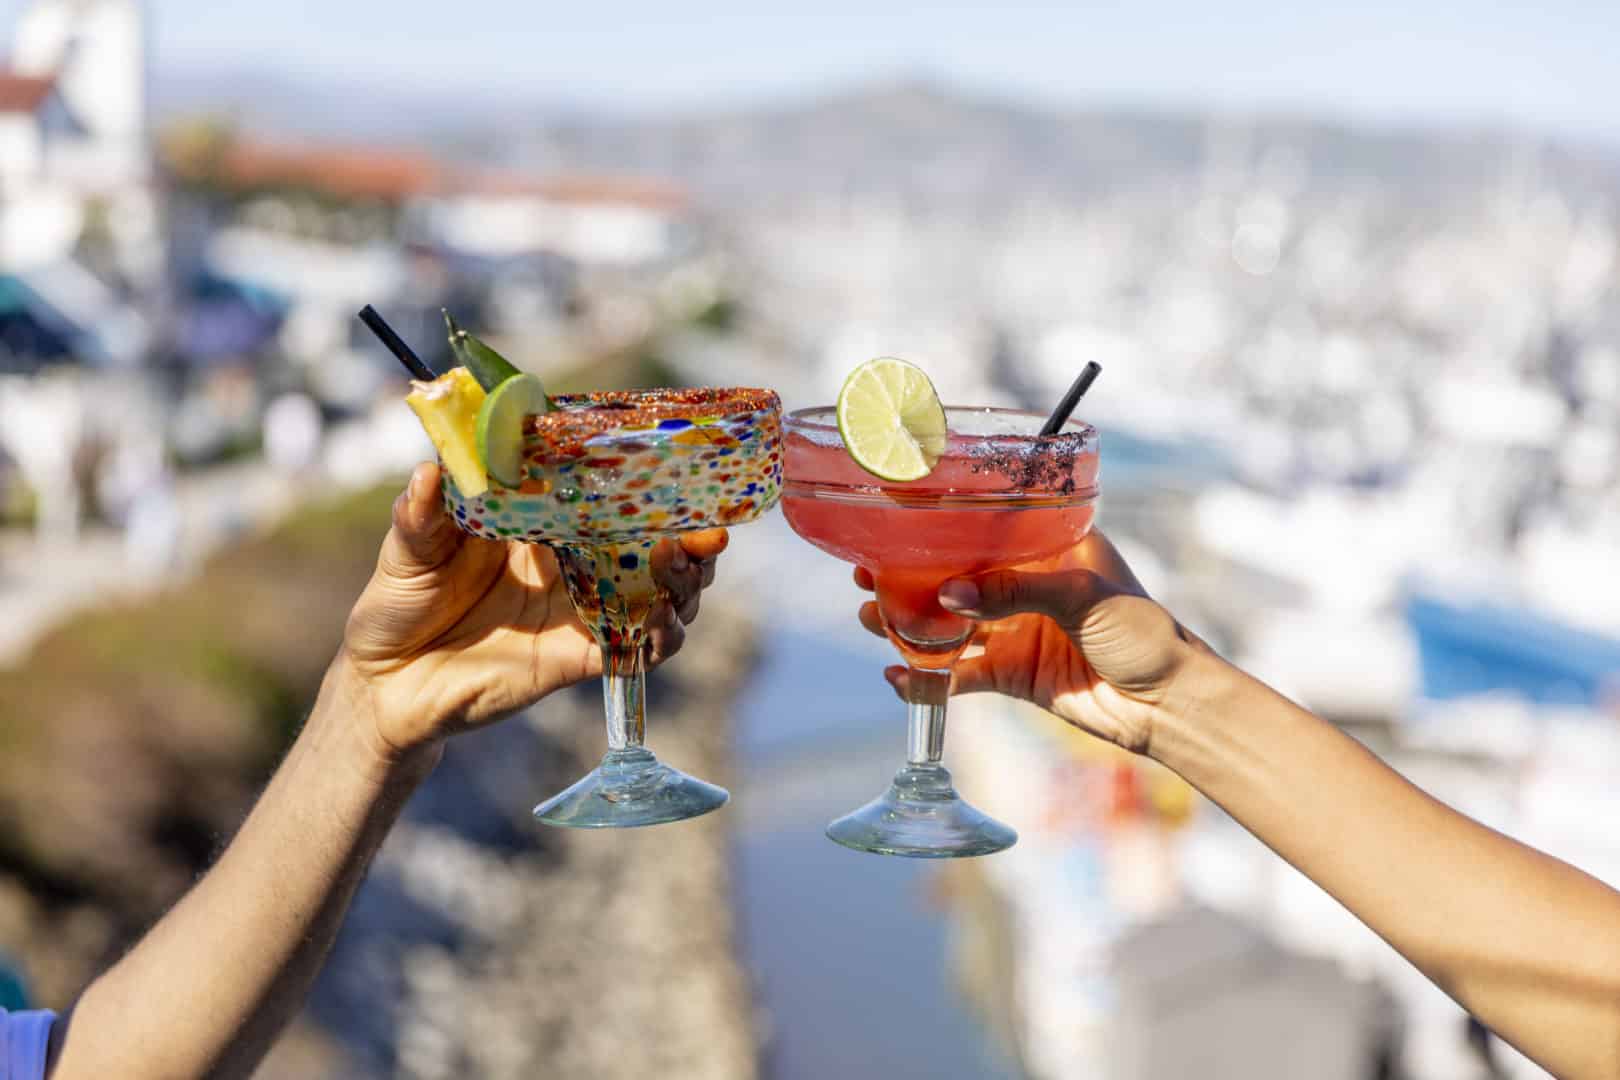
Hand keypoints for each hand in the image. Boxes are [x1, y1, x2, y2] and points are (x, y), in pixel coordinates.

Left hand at [340, 462, 726, 759]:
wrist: (384, 687)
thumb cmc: (396, 605)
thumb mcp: (408, 549)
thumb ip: (422, 513)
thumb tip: (429, 470)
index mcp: (538, 524)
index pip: (603, 493)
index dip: (644, 479)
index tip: (676, 463)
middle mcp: (570, 565)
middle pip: (647, 542)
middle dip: (687, 533)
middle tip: (706, 527)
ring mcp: (578, 611)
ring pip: (655, 593)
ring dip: (684, 580)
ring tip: (682, 564)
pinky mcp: (577, 659)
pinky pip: (635, 650)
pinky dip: (660, 639)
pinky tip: (665, 625)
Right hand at [857, 530, 1207, 754]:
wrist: (1167, 705)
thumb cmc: (1143, 632)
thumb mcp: (1080, 597)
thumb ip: (1013, 592)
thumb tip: (948, 594)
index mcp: (1048, 548)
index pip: (985, 529)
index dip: (939, 528)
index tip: (896, 526)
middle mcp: (1025, 585)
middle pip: (955, 577)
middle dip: (909, 578)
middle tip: (866, 574)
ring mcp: (1015, 630)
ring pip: (949, 625)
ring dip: (909, 625)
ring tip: (871, 619)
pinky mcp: (1011, 675)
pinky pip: (959, 675)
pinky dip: (927, 677)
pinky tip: (897, 676)